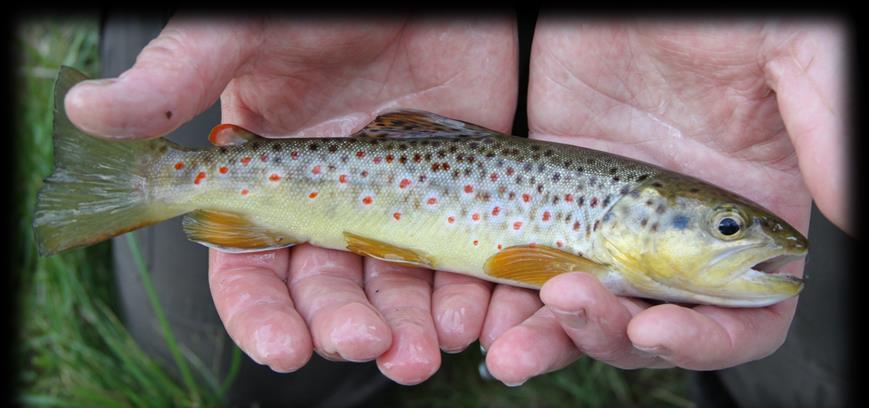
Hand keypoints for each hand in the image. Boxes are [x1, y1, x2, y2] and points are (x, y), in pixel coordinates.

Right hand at [65, 15, 517, 383]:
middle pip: (329, 285)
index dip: (261, 312)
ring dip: (406, 326)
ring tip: (422, 351)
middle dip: (342, 323)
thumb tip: (89, 112)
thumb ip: (179, 75)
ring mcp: (399, 193)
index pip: (250, 262)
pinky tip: (470, 315)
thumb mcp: (246, 28)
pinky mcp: (458, 184)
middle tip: (363, 344)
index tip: (282, 348)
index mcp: (269, 171)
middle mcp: (332, 194)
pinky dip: (463, 291)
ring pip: (396, 284)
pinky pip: (458, 253)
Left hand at [480, 19, 845, 383]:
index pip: (745, 315)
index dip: (708, 339)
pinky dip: (508, 293)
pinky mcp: (557, 183)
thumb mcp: (796, 50)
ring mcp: (613, 210)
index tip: (658, 329)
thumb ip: (829, 126)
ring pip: (584, 303)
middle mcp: (680, 227)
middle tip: (570, 308)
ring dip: (547, 336)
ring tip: (507, 348)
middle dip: (609, 335)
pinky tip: (482, 306)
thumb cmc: (734, 4)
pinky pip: (529, 256)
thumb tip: (856, 217)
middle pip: (650, 321)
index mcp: (749, 213)